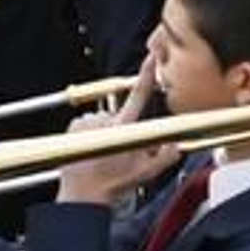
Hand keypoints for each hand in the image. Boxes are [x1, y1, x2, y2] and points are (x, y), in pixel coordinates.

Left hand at [58, 53, 180, 204]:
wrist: (83, 195)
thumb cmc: (112, 185)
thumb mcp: (146, 173)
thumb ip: (166, 156)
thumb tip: (175, 144)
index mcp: (125, 127)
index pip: (140, 94)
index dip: (147, 73)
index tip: (152, 55)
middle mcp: (105, 121)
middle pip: (120, 114)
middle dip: (122, 128)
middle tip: (118, 152)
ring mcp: (88, 122)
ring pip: (103, 120)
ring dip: (104, 131)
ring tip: (102, 154)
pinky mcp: (74, 126)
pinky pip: (87, 123)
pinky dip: (89, 133)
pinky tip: (91, 150)